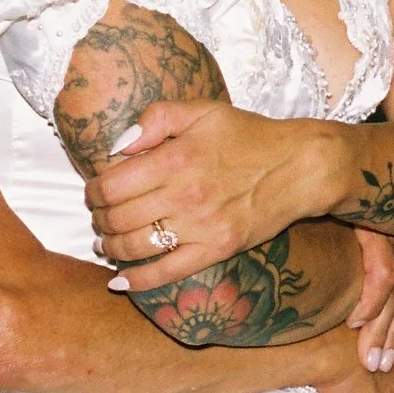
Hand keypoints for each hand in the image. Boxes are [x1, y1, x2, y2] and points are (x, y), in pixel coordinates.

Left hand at [87, 100, 342, 289]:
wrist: (299, 166)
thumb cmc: (249, 135)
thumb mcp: (202, 110)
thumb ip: (155, 119)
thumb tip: (117, 145)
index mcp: (175, 157)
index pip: (111, 184)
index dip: (94, 190)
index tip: (95, 190)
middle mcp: (184, 194)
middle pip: (118, 218)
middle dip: (99, 220)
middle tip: (99, 217)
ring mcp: (201, 226)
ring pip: (135, 247)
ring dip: (111, 248)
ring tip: (106, 243)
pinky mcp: (218, 249)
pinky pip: (168, 273)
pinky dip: (138, 282)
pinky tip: (120, 282)